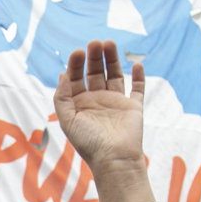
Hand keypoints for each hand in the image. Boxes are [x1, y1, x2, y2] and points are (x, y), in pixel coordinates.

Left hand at [53, 39, 153, 201]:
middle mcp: (97, 101)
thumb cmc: (88, 142)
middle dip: (94, 57)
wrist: (114, 159)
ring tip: (110, 43)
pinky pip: (137, 89)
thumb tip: (62, 75)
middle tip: (95, 42)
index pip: (76, 78)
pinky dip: (138, 77)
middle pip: (95, 72)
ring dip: (112, 59)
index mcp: (80, 104)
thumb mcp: (68, 120)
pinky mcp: (133, 108)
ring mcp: (116, 103)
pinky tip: (136, 65)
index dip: (75, 64)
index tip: (77, 52)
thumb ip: (62, 98)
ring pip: (114, 75)